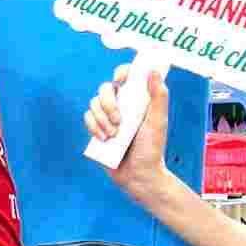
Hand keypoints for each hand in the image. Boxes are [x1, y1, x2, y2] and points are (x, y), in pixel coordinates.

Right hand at [83, 65, 170, 195]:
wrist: (138, 175)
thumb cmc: (152, 149)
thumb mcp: (158, 121)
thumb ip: (158, 96)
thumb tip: (153, 70)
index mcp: (137, 100)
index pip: (127, 76)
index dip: (121, 72)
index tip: (121, 80)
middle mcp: (122, 105)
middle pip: (105, 88)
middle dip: (108, 104)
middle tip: (119, 121)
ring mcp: (108, 117)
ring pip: (93, 103)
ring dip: (101, 119)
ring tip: (113, 135)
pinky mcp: (97, 129)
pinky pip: (87, 118)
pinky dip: (94, 127)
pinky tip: (104, 139)